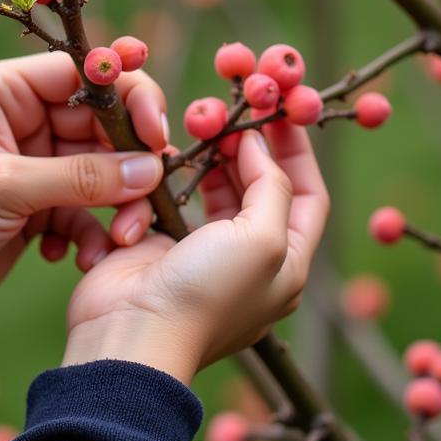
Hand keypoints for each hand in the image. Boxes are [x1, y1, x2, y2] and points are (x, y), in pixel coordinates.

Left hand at [0, 52, 169, 343]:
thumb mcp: (6, 188)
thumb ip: (82, 177)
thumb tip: (152, 168)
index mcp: (7, 90)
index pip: (84, 74)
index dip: (126, 98)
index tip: (155, 135)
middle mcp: (25, 117)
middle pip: (103, 124)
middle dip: (128, 163)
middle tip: (148, 198)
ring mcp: (35, 162)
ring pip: (104, 170)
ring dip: (117, 205)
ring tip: (118, 239)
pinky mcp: (40, 204)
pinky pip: (88, 207)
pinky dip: (92, 230)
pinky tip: (75, 256)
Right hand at [61, 121, 329, 384]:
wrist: (132, 331)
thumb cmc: (207, 292)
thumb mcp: (263, 240)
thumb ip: (271, 186)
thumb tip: (258, 146)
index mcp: (288, 263)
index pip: (308, 194)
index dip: (297, 150)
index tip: (280, 109)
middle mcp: (251, 257)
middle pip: (260, 186)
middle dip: (248, 147)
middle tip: (230, 113)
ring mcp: (205, 250)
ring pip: (217, 188)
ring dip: (211, 157)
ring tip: (200, 126)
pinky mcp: (164, 242)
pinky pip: (174, 198)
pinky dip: (173, 177)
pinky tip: (168, 157)